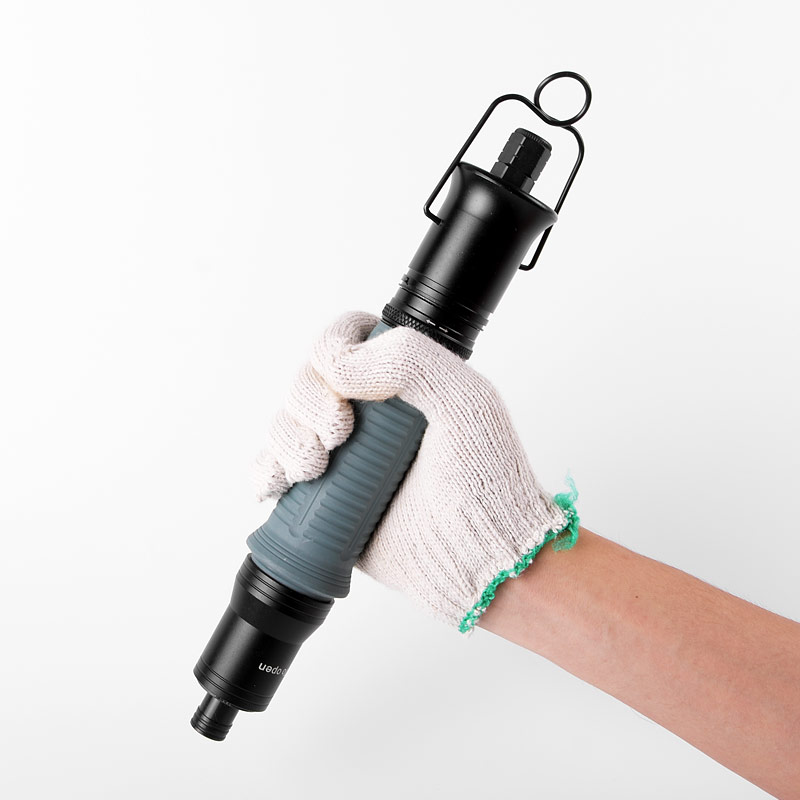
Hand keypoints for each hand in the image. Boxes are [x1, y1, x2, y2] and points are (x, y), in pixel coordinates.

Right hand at [253, 311, 577, 630]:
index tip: (348, 395)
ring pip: (283, 423)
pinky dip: (264, 472)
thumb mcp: (465, 399)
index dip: (331, 353)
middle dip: (306, 405)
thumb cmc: (485, 480)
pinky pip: (273, 471)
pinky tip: (274, 485)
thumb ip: (410, 359)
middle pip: (304, 379)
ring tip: (314, 470)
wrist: (478, 557)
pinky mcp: (325, 495)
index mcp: (398, 378)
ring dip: (285, 440)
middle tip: (338, 439)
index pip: (344, 337)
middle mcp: (366, 411)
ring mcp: (343, 454)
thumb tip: (336, 366)